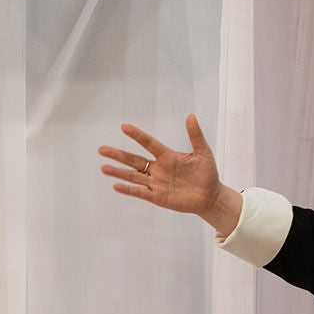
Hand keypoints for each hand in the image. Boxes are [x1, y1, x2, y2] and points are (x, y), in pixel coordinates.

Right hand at [98, 114, 241, 233]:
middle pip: (134, 160)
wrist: (211, 197)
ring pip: (133, 176)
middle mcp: (158, 169)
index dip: (137, 135)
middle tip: (101, 149)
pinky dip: (128, 189)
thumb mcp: (203, 153)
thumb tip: (191, 116)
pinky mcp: (158, 197)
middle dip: (118, 155)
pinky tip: (116, 186)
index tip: (124, 127)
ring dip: (118, 172)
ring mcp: (156, 183)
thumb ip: (196, 136)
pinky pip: (140, 192)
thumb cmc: (208, 174)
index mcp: (168, 156)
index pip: (149, 143)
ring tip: (103, 168)